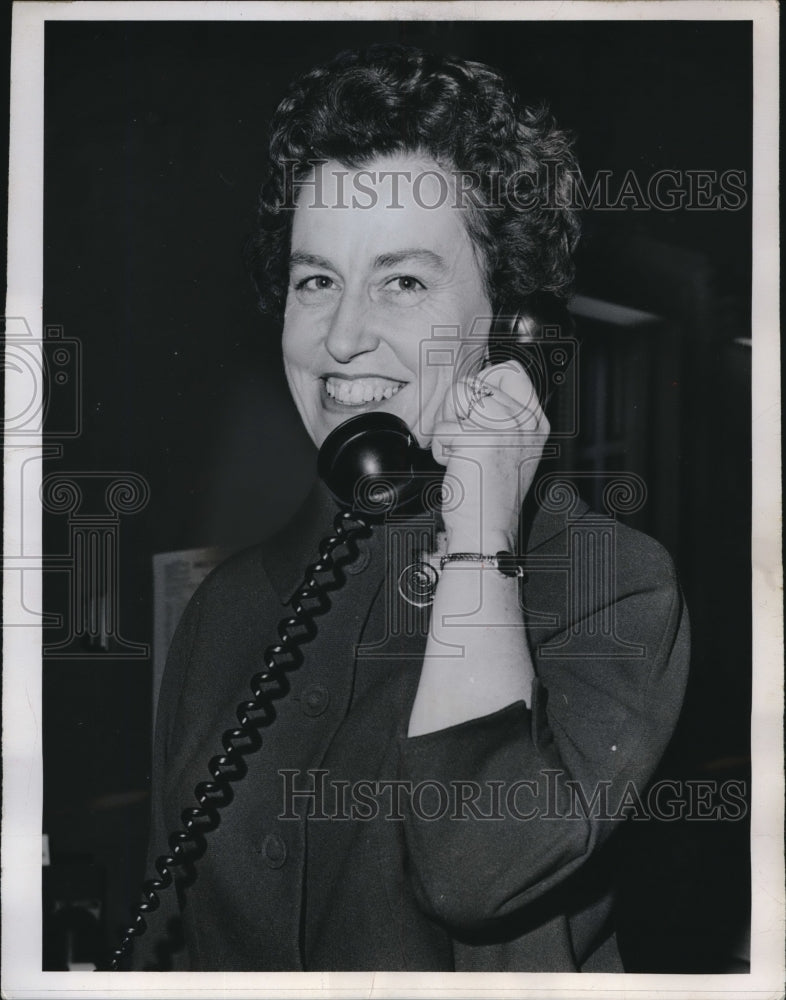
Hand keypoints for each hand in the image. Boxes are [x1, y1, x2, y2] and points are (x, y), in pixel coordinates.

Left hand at [430, 360, 549, 550]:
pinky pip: (443, 427)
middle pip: (475, 381)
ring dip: (448, 426)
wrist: (487, 531)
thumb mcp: (508, 448)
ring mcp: (506, 428)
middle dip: (458, 409)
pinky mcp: (480, 439)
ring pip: (457, 396)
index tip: (475, 408)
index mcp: (536, 421)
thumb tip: (476, 386)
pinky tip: (457, 467)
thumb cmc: (490, 494)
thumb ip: (500, 416)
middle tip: (465, 439)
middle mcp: (526, 421)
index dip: (483, 382)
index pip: (510, 370)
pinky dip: (440, 449)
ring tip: (462, 453)